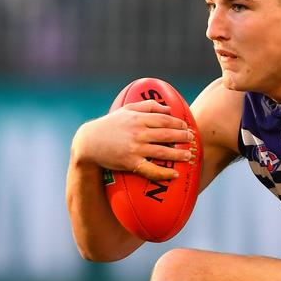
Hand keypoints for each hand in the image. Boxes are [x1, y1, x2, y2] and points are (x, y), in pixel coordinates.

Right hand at [71, 100, 195, 181]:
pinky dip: (164, 172)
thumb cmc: (109, 125)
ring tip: (189, 156)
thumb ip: (147, 106)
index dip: (178, 124)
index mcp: (138, 118)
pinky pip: (151, 169)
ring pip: (162, 151)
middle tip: (192, 140)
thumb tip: (168, 108)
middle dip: (182, 137)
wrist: (88, 142)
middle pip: (167, 135)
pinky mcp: (130, 162)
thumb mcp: (126, 109)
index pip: (164, 120)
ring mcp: (135, 148)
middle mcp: (138, 132)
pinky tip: (175, 174)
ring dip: (179, 154)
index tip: (186, 127)